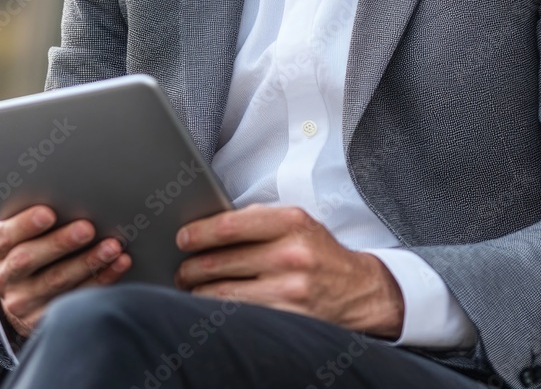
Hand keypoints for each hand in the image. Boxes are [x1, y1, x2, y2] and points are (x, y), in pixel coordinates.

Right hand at [0, 206, 131, 339]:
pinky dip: (101, 280)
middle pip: (28, 259)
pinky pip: (75, 299)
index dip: (25, 224)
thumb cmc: (30, 241)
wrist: (21, 289)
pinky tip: (119, 264)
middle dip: (60, 242)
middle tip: (88, 228)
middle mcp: (3, 277)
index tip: (49, 212)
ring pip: (56, 281)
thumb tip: (70, 192)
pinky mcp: (42, 320)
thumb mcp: (21, 229)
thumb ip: (34, 215)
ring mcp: (21, 302)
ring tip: (113, 246)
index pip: (5, 236)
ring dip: (88, 262)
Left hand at [174, 204, 403, 337]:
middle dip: (192, 267)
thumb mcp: (297, 224)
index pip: (231, 225)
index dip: (200, 233)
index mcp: (291, 222)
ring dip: (199, 292)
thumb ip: (260, 221)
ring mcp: (290, 290)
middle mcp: (291, 254)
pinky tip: (211, 306)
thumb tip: (211, 226)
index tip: (183, 238)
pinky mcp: (288, 319)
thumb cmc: (319, 253)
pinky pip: (240, 316)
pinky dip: (220, 312)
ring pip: (224, 294)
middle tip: (182, 269)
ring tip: (191, 288)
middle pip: (221, 262)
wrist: (358, 290)